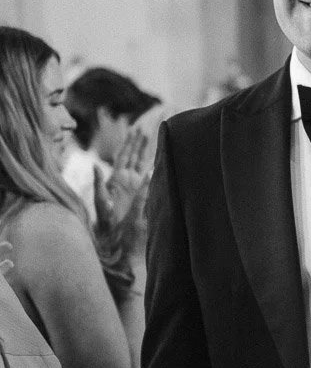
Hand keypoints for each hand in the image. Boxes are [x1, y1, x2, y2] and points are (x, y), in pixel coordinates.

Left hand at [102, 121, 152, 246]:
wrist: (113, 239)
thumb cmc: (105, 223)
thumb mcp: (100, 203)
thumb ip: (99, 184)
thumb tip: (95, 165)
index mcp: (116, 179)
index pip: (124, 156)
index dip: (130, 143)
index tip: (136, 130)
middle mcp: (125, 181)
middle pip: (133, 157)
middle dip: (139, 143)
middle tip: (147, 129)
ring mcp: (133, 187)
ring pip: (141, 165)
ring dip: (146, 152)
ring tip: (152, 138)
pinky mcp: (140, 195)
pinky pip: (148, 178)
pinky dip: (152, 167)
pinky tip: (158, 160)